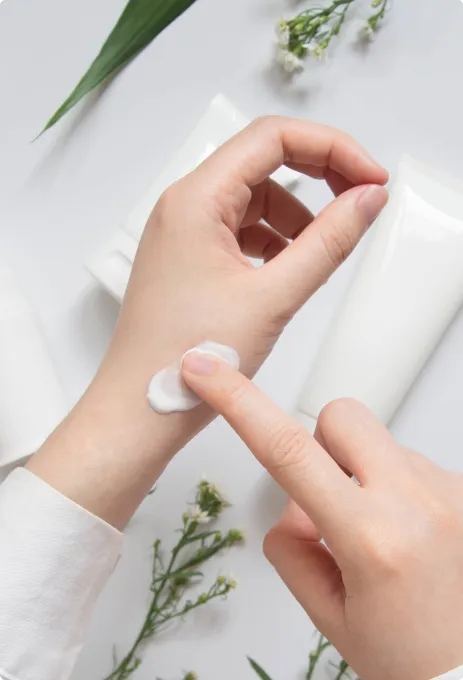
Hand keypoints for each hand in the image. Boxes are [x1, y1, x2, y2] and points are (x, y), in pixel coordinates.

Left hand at [29, 117, 386, 527]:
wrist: (140, 409)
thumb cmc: (185, 359)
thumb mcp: (272, 298)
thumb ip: (328, 243)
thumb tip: (365, 200)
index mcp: (195, 200)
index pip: (273, 138)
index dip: (331, 148)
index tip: (369, 177)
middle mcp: (184, 207)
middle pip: (263, 161)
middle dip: (319, 174)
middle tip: (359, 199)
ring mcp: (184, 233)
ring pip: (254, 198)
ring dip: (296, 214)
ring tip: (320, 251)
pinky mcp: (189, 258)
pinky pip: (240, 229)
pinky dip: (274, 240)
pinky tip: (289, 267)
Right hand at [182, 356, 462, 679]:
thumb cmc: (410, 658)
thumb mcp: (327, 612)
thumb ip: (291, 545)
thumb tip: (297, 502)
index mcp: (371, 539)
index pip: (287, 451)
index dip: (239, 402)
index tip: (207, 369)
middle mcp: (417, 503)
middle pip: (340, 416)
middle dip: (319, 444)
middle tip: (331, 500)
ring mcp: (448, 490)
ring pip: (377, 443)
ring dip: (363, 475)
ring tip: (382, 537)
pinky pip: (408, 462)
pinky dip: (394, 487)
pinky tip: (409, 535)